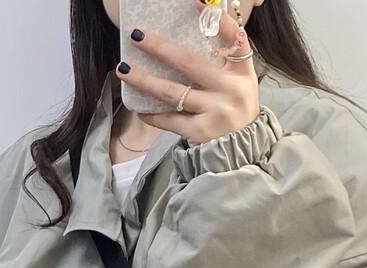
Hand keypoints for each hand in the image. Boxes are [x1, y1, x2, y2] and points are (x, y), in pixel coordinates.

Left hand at [116, 0, 260, 146]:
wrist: (243, 152)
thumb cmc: (237, 111)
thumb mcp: (241, 83)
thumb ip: (225, 60)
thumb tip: (202, 27)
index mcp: (241, 72)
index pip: (234, 38)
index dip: (216, 20)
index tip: (196, 2)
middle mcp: (229, 90)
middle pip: (189, 63)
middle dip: (160, 48)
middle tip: (137, 36)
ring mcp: (214, 112)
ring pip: (173, 92)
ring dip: (145, 80)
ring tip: (123, 70)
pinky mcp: (200, 132)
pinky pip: (171, 120)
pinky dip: (154, 115)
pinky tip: (139, 108)